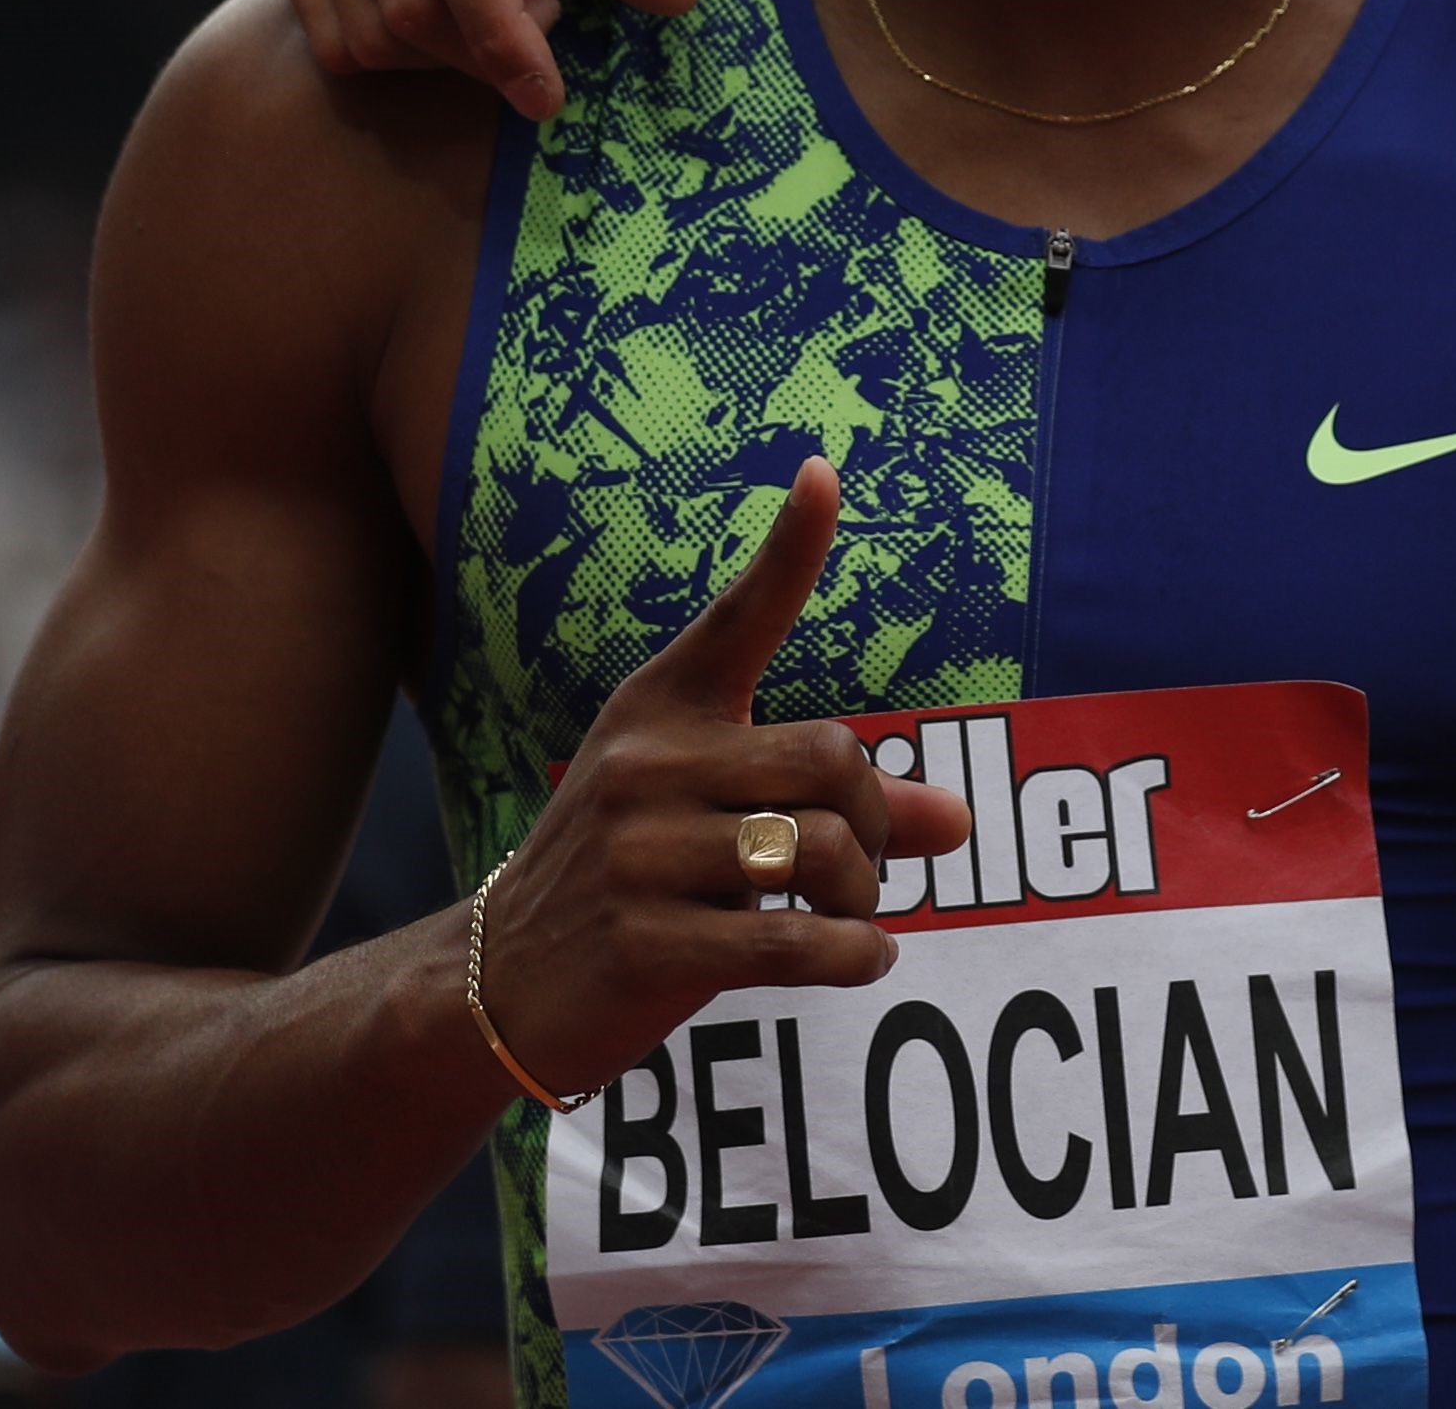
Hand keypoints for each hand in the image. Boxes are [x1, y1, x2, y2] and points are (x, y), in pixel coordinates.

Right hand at [465, 459, 971, 1100]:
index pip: (737, 617)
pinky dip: (855, 955)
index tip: (823, 472)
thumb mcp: (717, 819)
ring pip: (827, 851)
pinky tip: (863, 959)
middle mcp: (645, 765)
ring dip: (865, 897)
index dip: (790, 548)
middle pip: (836, 760)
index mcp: (661, 710)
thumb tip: (962, 818)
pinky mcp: (642, 944)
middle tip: (869, 866)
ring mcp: (636, 854)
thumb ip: (839, 805)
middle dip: (881, 822)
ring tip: (851, 916)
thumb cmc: (634, 880)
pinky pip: (797, 941)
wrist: (493, 984)